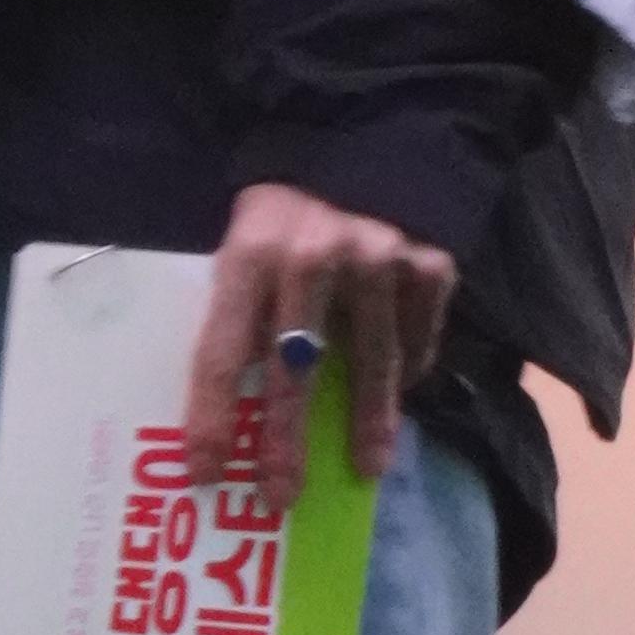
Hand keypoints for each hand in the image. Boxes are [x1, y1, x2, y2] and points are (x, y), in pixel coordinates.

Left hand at [184, 184, 453, 505]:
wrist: (361, 137)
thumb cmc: (284, 210)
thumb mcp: (244, 240)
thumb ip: (240, 306)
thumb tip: (230, 406)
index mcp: (248, 251)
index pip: (221, 350)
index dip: (211, 417)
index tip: (205, 473)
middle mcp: (313, 257)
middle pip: (295, 370)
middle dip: (286, 442)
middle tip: (281, 497)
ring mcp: (379, 260)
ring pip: (371, 364)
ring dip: (368, 423)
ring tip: (366, 468)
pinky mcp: (429, 262)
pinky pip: (417, 336)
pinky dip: (409, 368)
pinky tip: (399, 390)